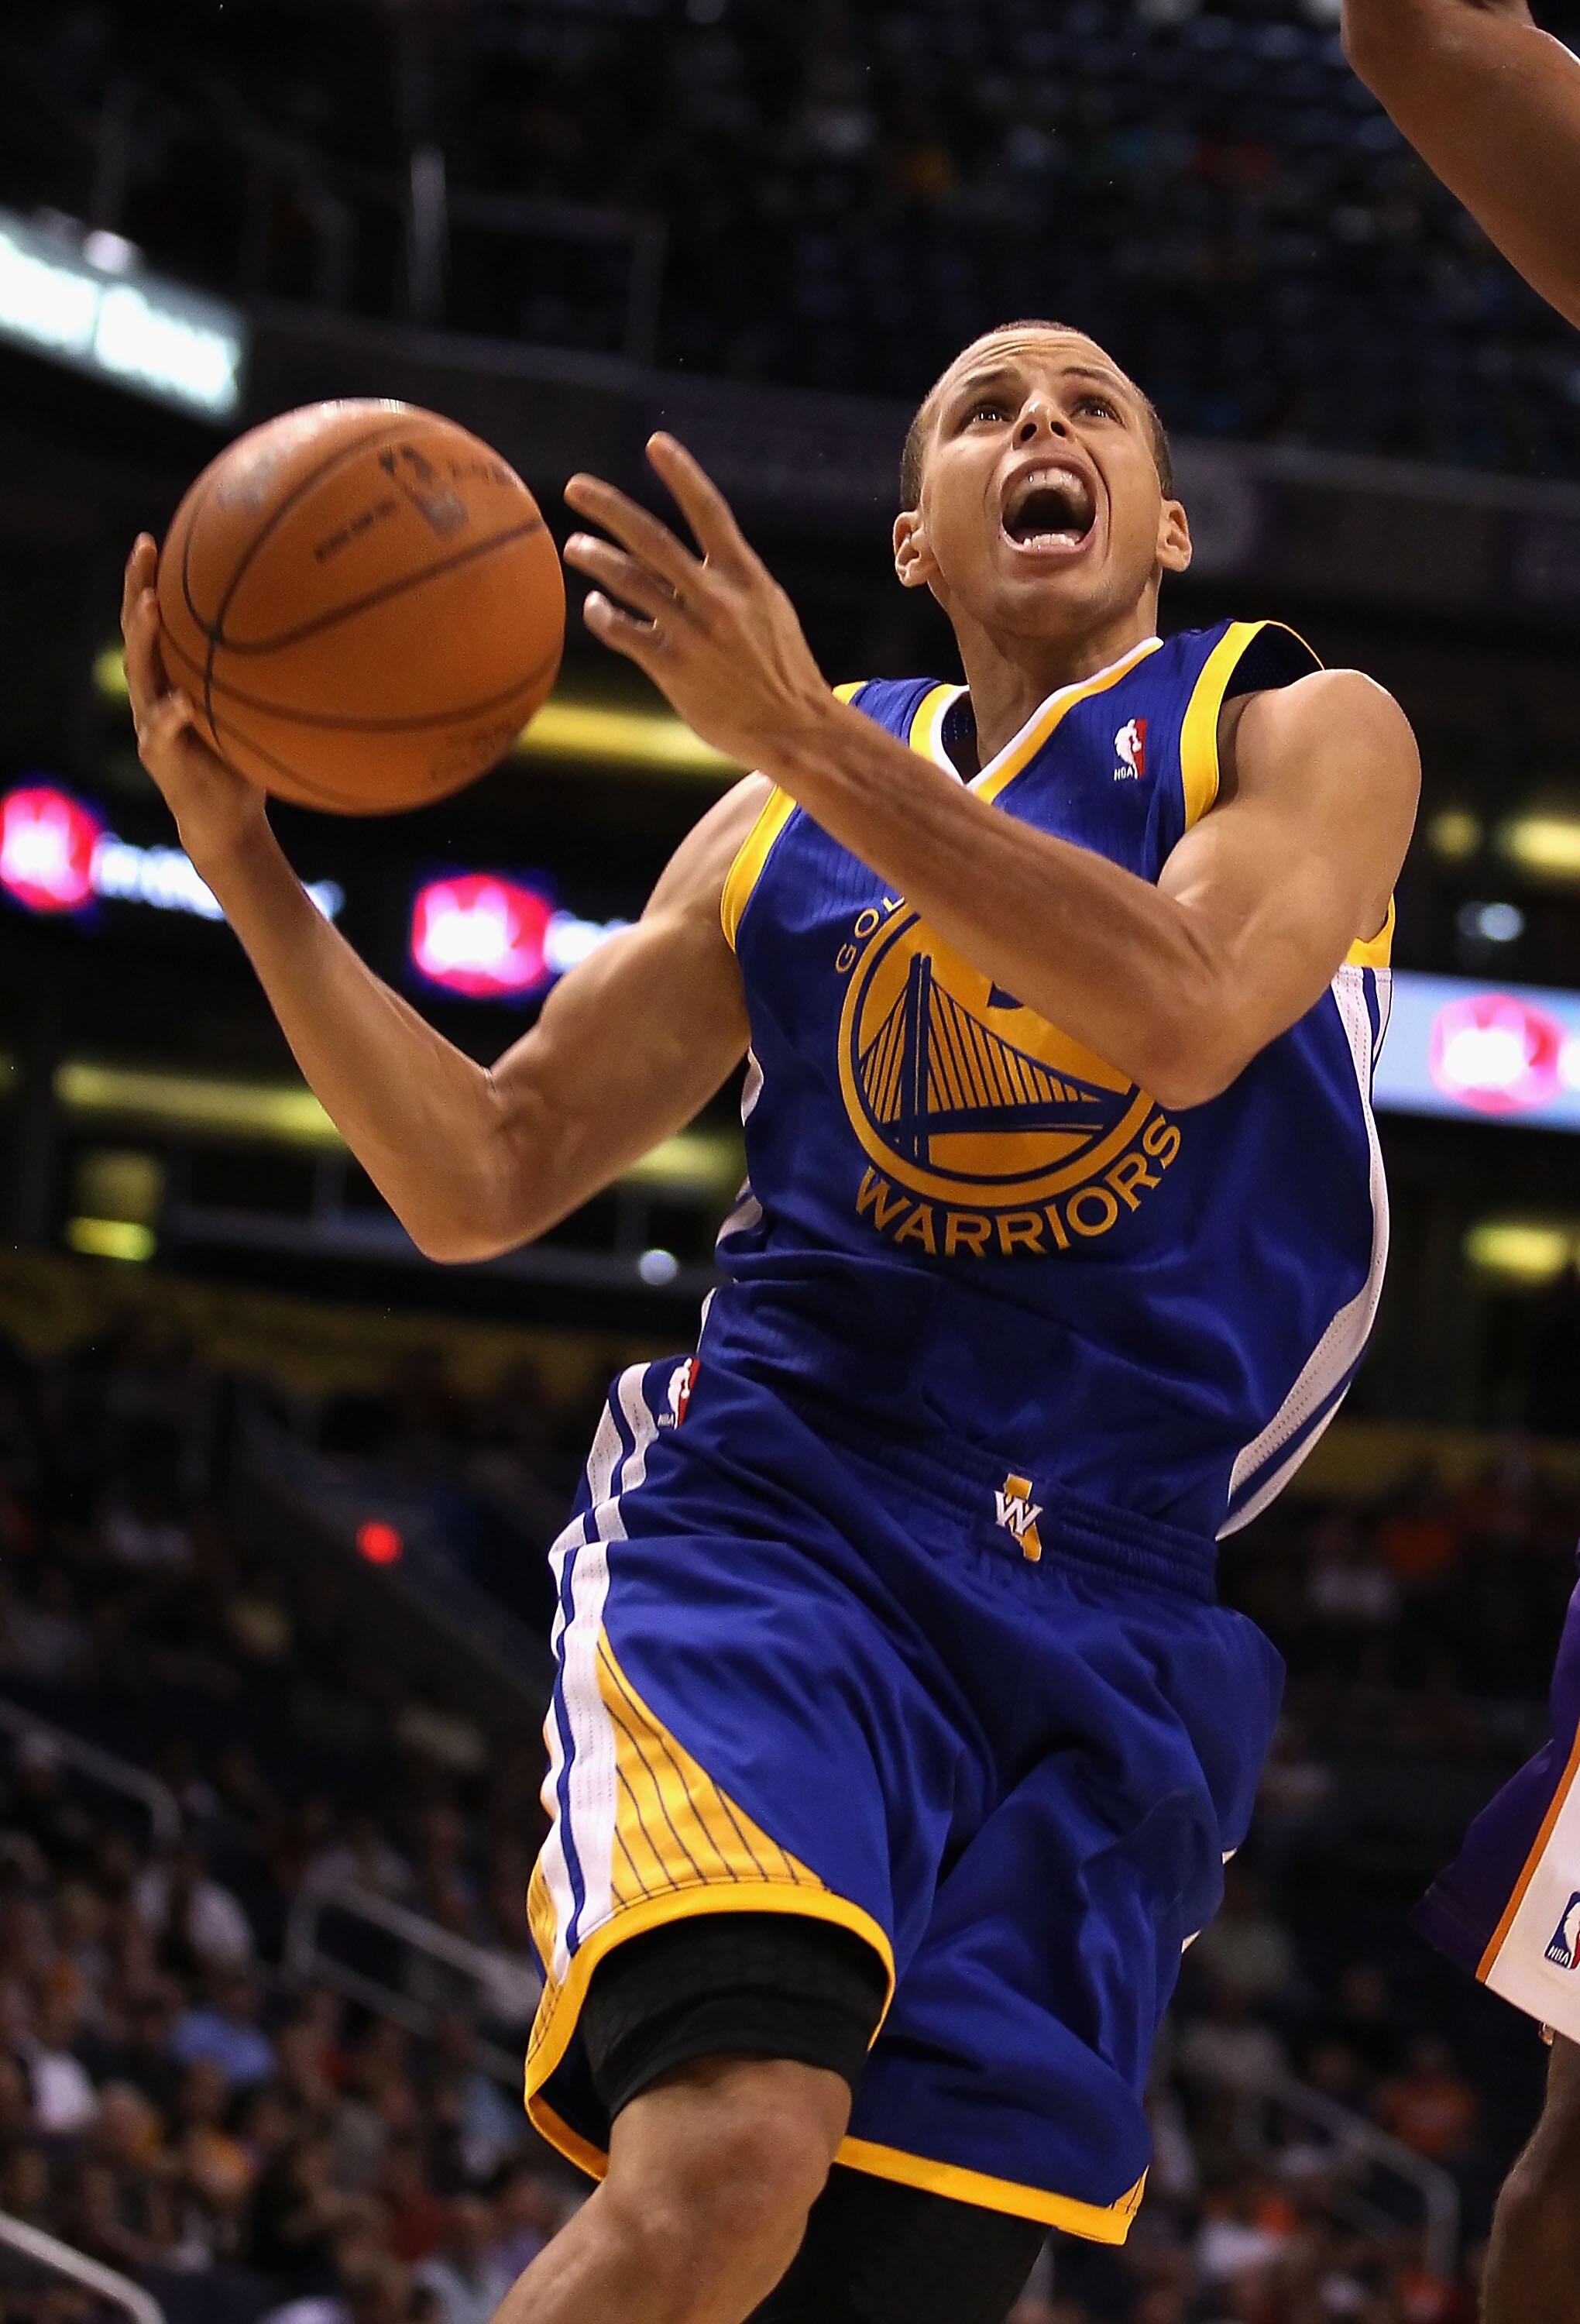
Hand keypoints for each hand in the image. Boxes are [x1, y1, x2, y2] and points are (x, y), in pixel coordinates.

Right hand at [121, 536, 268, 866]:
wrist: (227, 820)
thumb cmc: (245, 758)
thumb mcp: (257, 710)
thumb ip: (268, 678)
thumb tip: (320, 635)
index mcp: (173, 676)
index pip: (156, 619)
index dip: (149, 579)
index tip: (153, 537)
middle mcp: (154, 692)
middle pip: (136, 632)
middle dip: (136, 588)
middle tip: (143, 549)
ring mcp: (151, 723)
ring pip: (139, 675)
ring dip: (144, 640)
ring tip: (151, 607)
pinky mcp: (159, 759)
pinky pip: (160, 734)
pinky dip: (169, 717)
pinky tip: (180, 703)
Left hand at [563, 435, 832, 770]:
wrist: (795, 728)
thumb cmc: (781, 671)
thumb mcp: (769, 611)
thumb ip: (731, 582)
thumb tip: (692, 559)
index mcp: (746, 576)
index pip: (709, 511)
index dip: (682, 473)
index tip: (656, 444)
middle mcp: (717, 597)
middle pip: (652, 538)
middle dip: (609, 508)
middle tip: (575, 487)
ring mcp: (692, 632)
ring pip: (630, 581)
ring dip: (596, 559)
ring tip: (574, 545)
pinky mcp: (673, 667)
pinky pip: (623, 631)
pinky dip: (603, 614)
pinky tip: (595, 606)